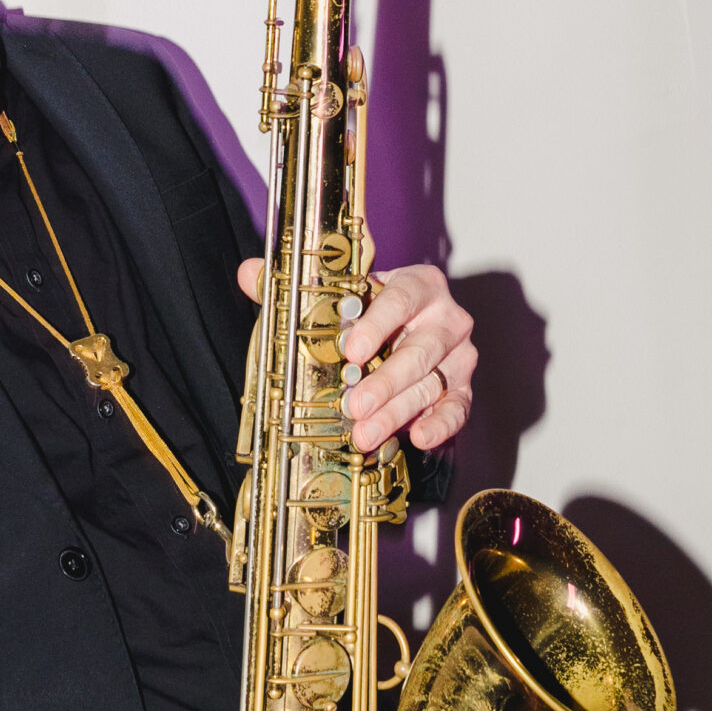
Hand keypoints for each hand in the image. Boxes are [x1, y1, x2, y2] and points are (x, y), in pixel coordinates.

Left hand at [236, 257, 473, 451]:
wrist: (406, 330)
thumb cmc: (369, 312)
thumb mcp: (337, 297)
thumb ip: (295, 288)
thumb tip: (249, 273)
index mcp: (417, 285)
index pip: (401, 299)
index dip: (376, 324)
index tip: (351, 349)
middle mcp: (444, 317)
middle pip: (419, 350)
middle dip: (384, 381)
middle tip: (355, 405)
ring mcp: (458, 354)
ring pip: (431, 383)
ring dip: (397, 411)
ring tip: (365, 433)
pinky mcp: (462, 386)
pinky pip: (458, 407)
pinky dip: (442, 424)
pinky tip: (419, 438)